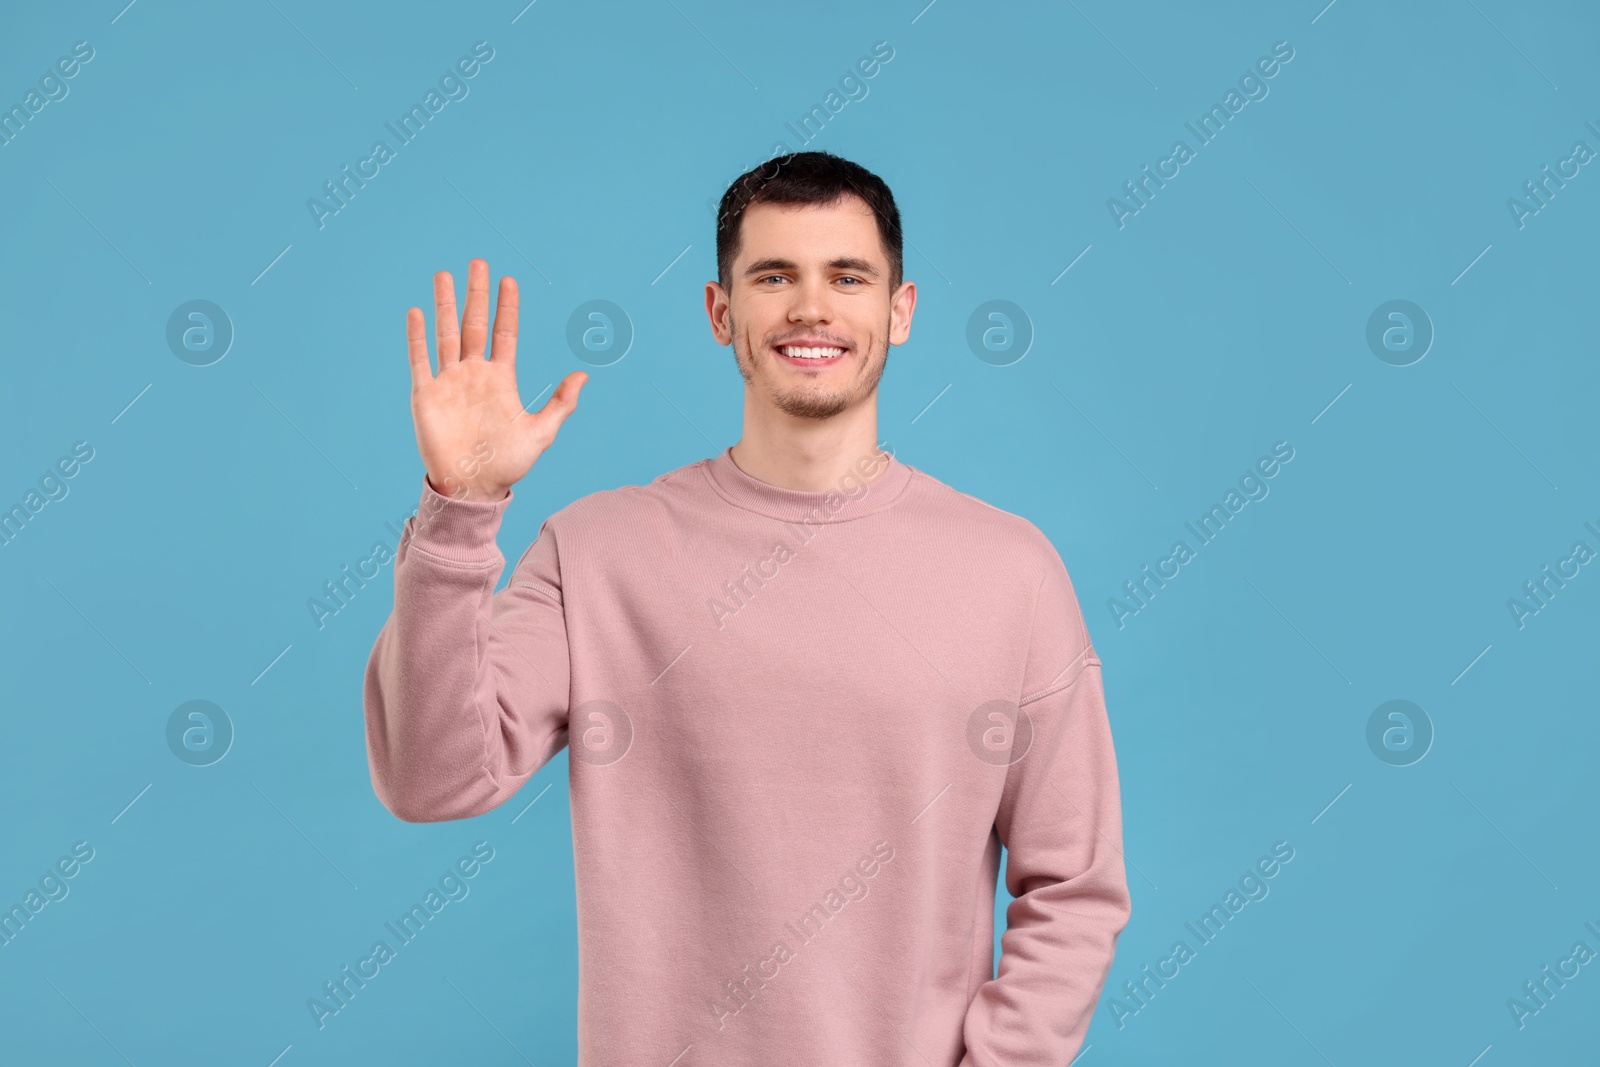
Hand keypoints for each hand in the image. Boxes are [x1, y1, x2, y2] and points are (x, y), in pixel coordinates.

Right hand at [406, 258, 586, 501]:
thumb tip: (583, 376)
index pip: (504, 333)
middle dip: (476, 294)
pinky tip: (418, 312)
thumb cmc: (508, 464)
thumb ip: (561, 403)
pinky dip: (418, 336)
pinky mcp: (425, 394)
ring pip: (445, 334)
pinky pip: (420, 359)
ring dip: (444, 305)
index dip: (507, 307)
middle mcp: (473, 374)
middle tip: (478, 262)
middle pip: (473, 324)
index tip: (509, 280)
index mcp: (501, 379)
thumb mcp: (541, 432)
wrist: (473, 487)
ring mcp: (448, 382)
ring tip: (444, 275)